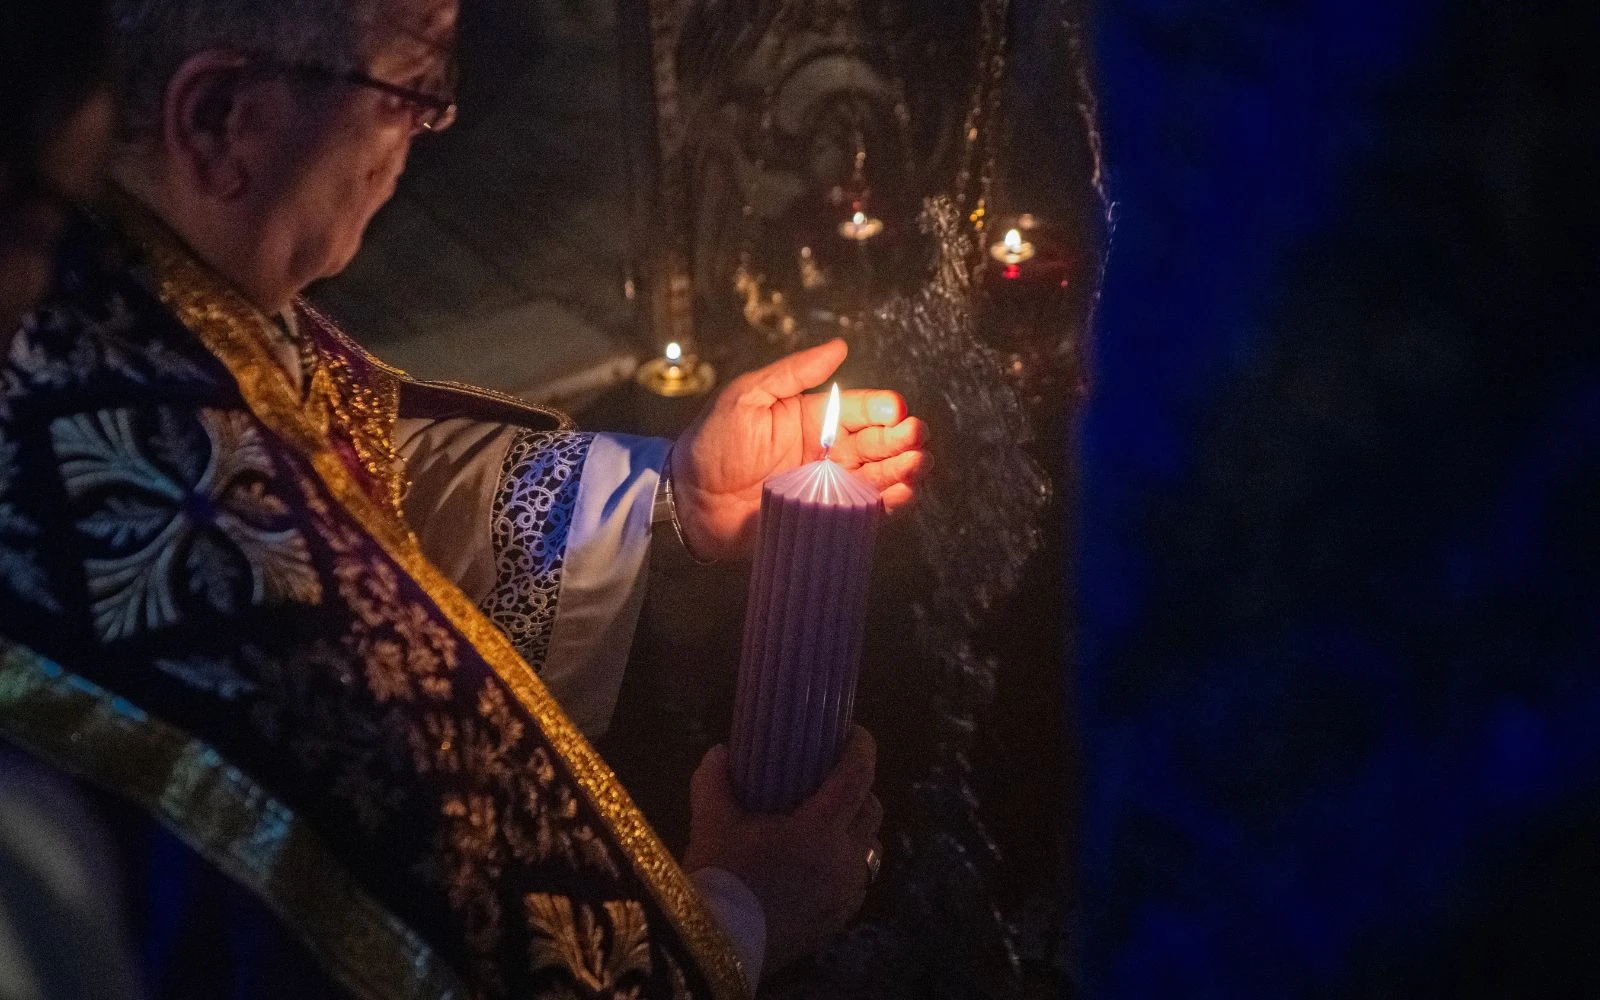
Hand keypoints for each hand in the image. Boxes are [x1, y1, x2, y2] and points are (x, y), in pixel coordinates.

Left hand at [671, 339, 930, 560]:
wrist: (690, 501)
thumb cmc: (713, 444)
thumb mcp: (748, 396)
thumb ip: (794, 373)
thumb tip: (839, 346)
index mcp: (813, 418)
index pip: (858, 408)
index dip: (882, 408)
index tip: (896, 409)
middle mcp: (827, 452)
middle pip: (877, 442)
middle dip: (901, 439)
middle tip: (917, 438)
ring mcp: (828, 487)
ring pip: (877, 476)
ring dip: (903, 470)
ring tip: (919, 465)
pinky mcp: (824, 518)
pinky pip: (863, 511)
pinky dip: (886, 505)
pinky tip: (902, 495)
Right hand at [683, 727, 883, 976]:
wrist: (717, 943)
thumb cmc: (718, 876)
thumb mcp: (711, 820)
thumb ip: (716, 779)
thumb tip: (722, 751)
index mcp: (818, 831)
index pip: (856, 776)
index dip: (861, 747)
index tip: (854, 732)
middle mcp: (843, 860)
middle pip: (871, 808)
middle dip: (858, 787)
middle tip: (831, 777)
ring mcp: (847, 891)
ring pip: (869, 845)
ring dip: (855, 827)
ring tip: (827, 820)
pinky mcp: (842, 916)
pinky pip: (857, 877)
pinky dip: (846, 860)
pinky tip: (820, 860)